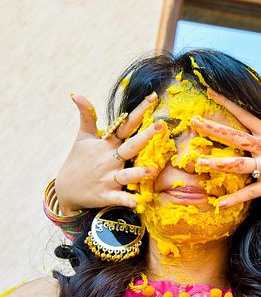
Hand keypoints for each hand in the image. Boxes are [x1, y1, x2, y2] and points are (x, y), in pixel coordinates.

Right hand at [55, 93, 163, 213]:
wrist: (65, 190)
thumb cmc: (78, 160)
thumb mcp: (82, 137)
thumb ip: (86, 116)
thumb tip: (77, 93)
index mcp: (107, 144)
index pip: (125, 124)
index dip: (139, 111)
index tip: (153, 98)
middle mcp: (109, 159)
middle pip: (129, 147)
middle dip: (144, 137)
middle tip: (160, 126)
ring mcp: (108, 178)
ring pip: (126, 174)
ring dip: (138, 173)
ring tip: (151, 170)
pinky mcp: (106, 195)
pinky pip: (119, 198)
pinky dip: (127, 200)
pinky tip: (138, 203)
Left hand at [191, 81, 260, 208]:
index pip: (245, 114)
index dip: (227, 102)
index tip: (209, 91)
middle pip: (235, 136)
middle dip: (213, 128)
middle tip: (193, 122)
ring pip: (239, 164)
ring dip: (218, 163)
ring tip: (198, 162)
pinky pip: (251, 192)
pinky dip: (236, 198)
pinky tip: (220, 203)